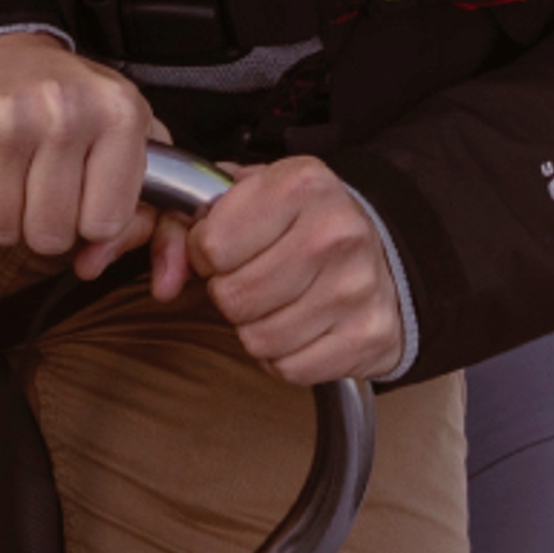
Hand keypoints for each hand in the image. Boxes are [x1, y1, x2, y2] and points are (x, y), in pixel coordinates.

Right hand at [0, 32, 164, 274]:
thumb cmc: (62, 94)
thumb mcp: (123, 124)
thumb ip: (145, 194)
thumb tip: (107, 256)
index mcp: (117, 112)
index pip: (106, 224)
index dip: (89, 222)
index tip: (82, 197)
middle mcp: (62, 111)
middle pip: (50, 235)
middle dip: (41, 225)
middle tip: (38, 188)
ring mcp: (3, 120)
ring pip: (1, 230)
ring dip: (1, 218)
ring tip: (8, 176)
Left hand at [183, 157, 405, 386]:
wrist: (390, 254)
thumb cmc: (307, 223)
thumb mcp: (252, 195)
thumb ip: (190, 220)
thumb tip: (164, 275)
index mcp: (301, 184)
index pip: (212, 244)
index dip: (206, 254)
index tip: (224, 250)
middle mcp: (334, 232)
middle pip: (233, 297)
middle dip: (230, 294)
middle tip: (251, 279)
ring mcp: (356, 287)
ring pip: (258, 339)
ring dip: (257, 328)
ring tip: (278, 302)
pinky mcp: (368, 336)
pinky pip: (290, 368)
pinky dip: (285, 356)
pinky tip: (301, 327)